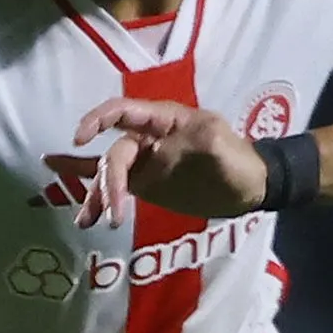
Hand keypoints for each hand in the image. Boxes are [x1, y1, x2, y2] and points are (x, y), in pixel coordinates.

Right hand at [68, 97, 267, 226]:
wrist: (251, 187)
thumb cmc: (238, 158)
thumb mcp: (222, 144)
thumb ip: (194, 143)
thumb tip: (162, 152)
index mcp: (163, 120)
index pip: (122, 112)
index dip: (98, 120)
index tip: (81, 139)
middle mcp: (147, 139)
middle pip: (115, 154)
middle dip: (109, 183)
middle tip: (114, 214)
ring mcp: (145, 163)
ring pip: (109, 174)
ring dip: (96, 195)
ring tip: (87, 221)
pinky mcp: (146, 185)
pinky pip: (116, 188)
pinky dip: (97, 199)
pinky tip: (83, 215)